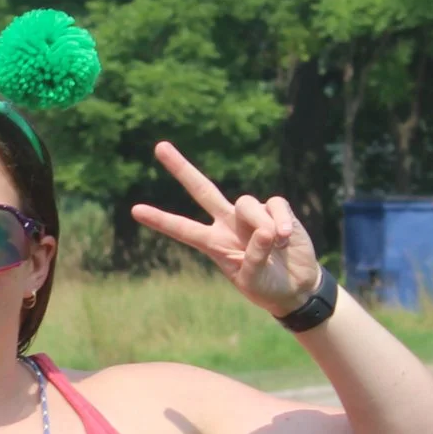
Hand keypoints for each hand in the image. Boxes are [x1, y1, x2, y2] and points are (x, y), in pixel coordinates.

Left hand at [130, 142, 322, 317]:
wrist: (296, 286)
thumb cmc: (267, 286)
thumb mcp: (253, 281)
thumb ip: (254, 257)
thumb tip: (264, 230)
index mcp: (214, 243)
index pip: (183, 229)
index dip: (161, 220)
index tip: (136, 211)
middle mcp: (227, 223)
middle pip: (202, 190)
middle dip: (181, 169)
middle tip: (159, 147)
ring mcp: (251, 214)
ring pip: (246, 203)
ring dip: (261, 225)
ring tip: (276, 245)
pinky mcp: (276, 209)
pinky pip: (274, 204)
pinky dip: (280, 220)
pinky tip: (284, 237)